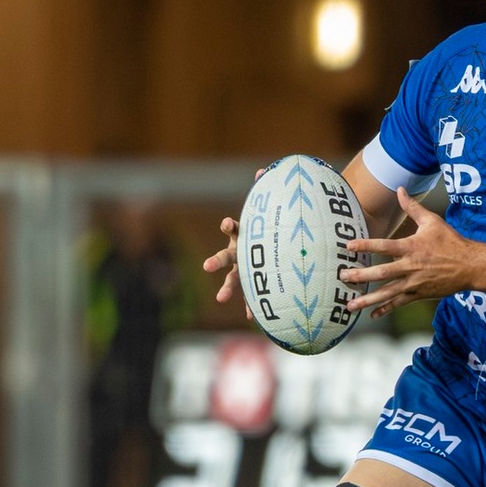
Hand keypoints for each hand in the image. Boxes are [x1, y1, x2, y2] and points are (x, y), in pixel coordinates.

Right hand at [200, 168, 266, 318]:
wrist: (279, 246)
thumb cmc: (272, 228)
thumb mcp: (269, 214)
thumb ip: (266, 192)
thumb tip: (264, 169)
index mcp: (244, 235)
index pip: (233, 228)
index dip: (229, 225)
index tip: (228, 224)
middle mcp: (240, 252)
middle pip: (224, 256)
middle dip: (216, 261)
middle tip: (206, 266)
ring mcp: (245, 269)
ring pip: (234, 279)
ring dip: (227, 288)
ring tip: (220, 298)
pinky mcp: (255, 283)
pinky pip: (253, 295)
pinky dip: (252, 305)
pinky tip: (252, 317)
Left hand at [343, 188, 476, 317]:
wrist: (470, 266)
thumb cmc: (451, 242)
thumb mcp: (432, 221)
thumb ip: (412, 207)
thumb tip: (400, 189)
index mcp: (411, 247)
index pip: (384, 246)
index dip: (365, 245)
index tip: (348, 246)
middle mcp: (410, 267)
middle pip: (381, 273)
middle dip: (360, 276)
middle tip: (343, 277)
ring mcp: (414, 283)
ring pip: (387, 292)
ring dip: (367, 299)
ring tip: (350, 304)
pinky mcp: (419, 294)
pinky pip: (399, 303)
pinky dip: (385, 308)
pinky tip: (373, 313)